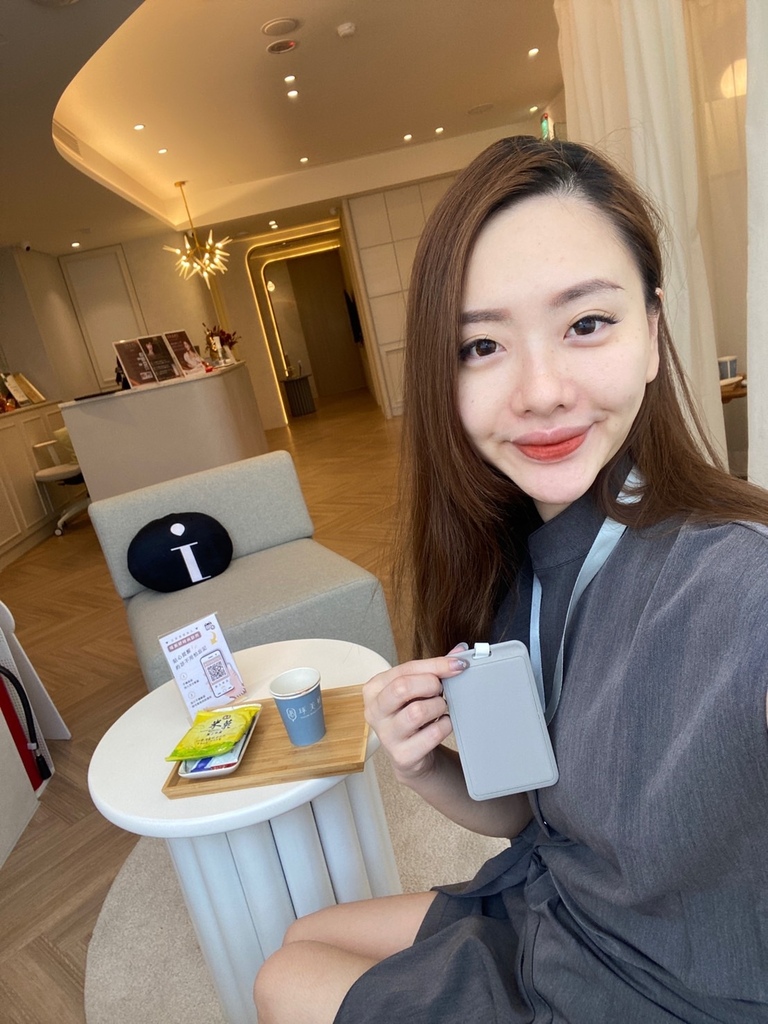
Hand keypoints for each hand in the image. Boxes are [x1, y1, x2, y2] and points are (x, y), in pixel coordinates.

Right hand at [363, 645, 467, 782]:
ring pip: (417, 711)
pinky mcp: (402, 755)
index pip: (405, 669)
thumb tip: (460, 652)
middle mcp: (374, 711)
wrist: (413, 755)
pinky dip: (444, 726)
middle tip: (440, 691)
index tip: (458, 665)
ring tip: (440, 709)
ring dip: (438, 707)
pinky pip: (432, 734)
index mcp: (374, 689)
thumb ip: (436, 668)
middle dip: (430, 685)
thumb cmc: (412, 715)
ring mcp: (386, 735)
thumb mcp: (417, 689)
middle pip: (402, 687)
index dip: (435, 665)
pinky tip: (442, 724)